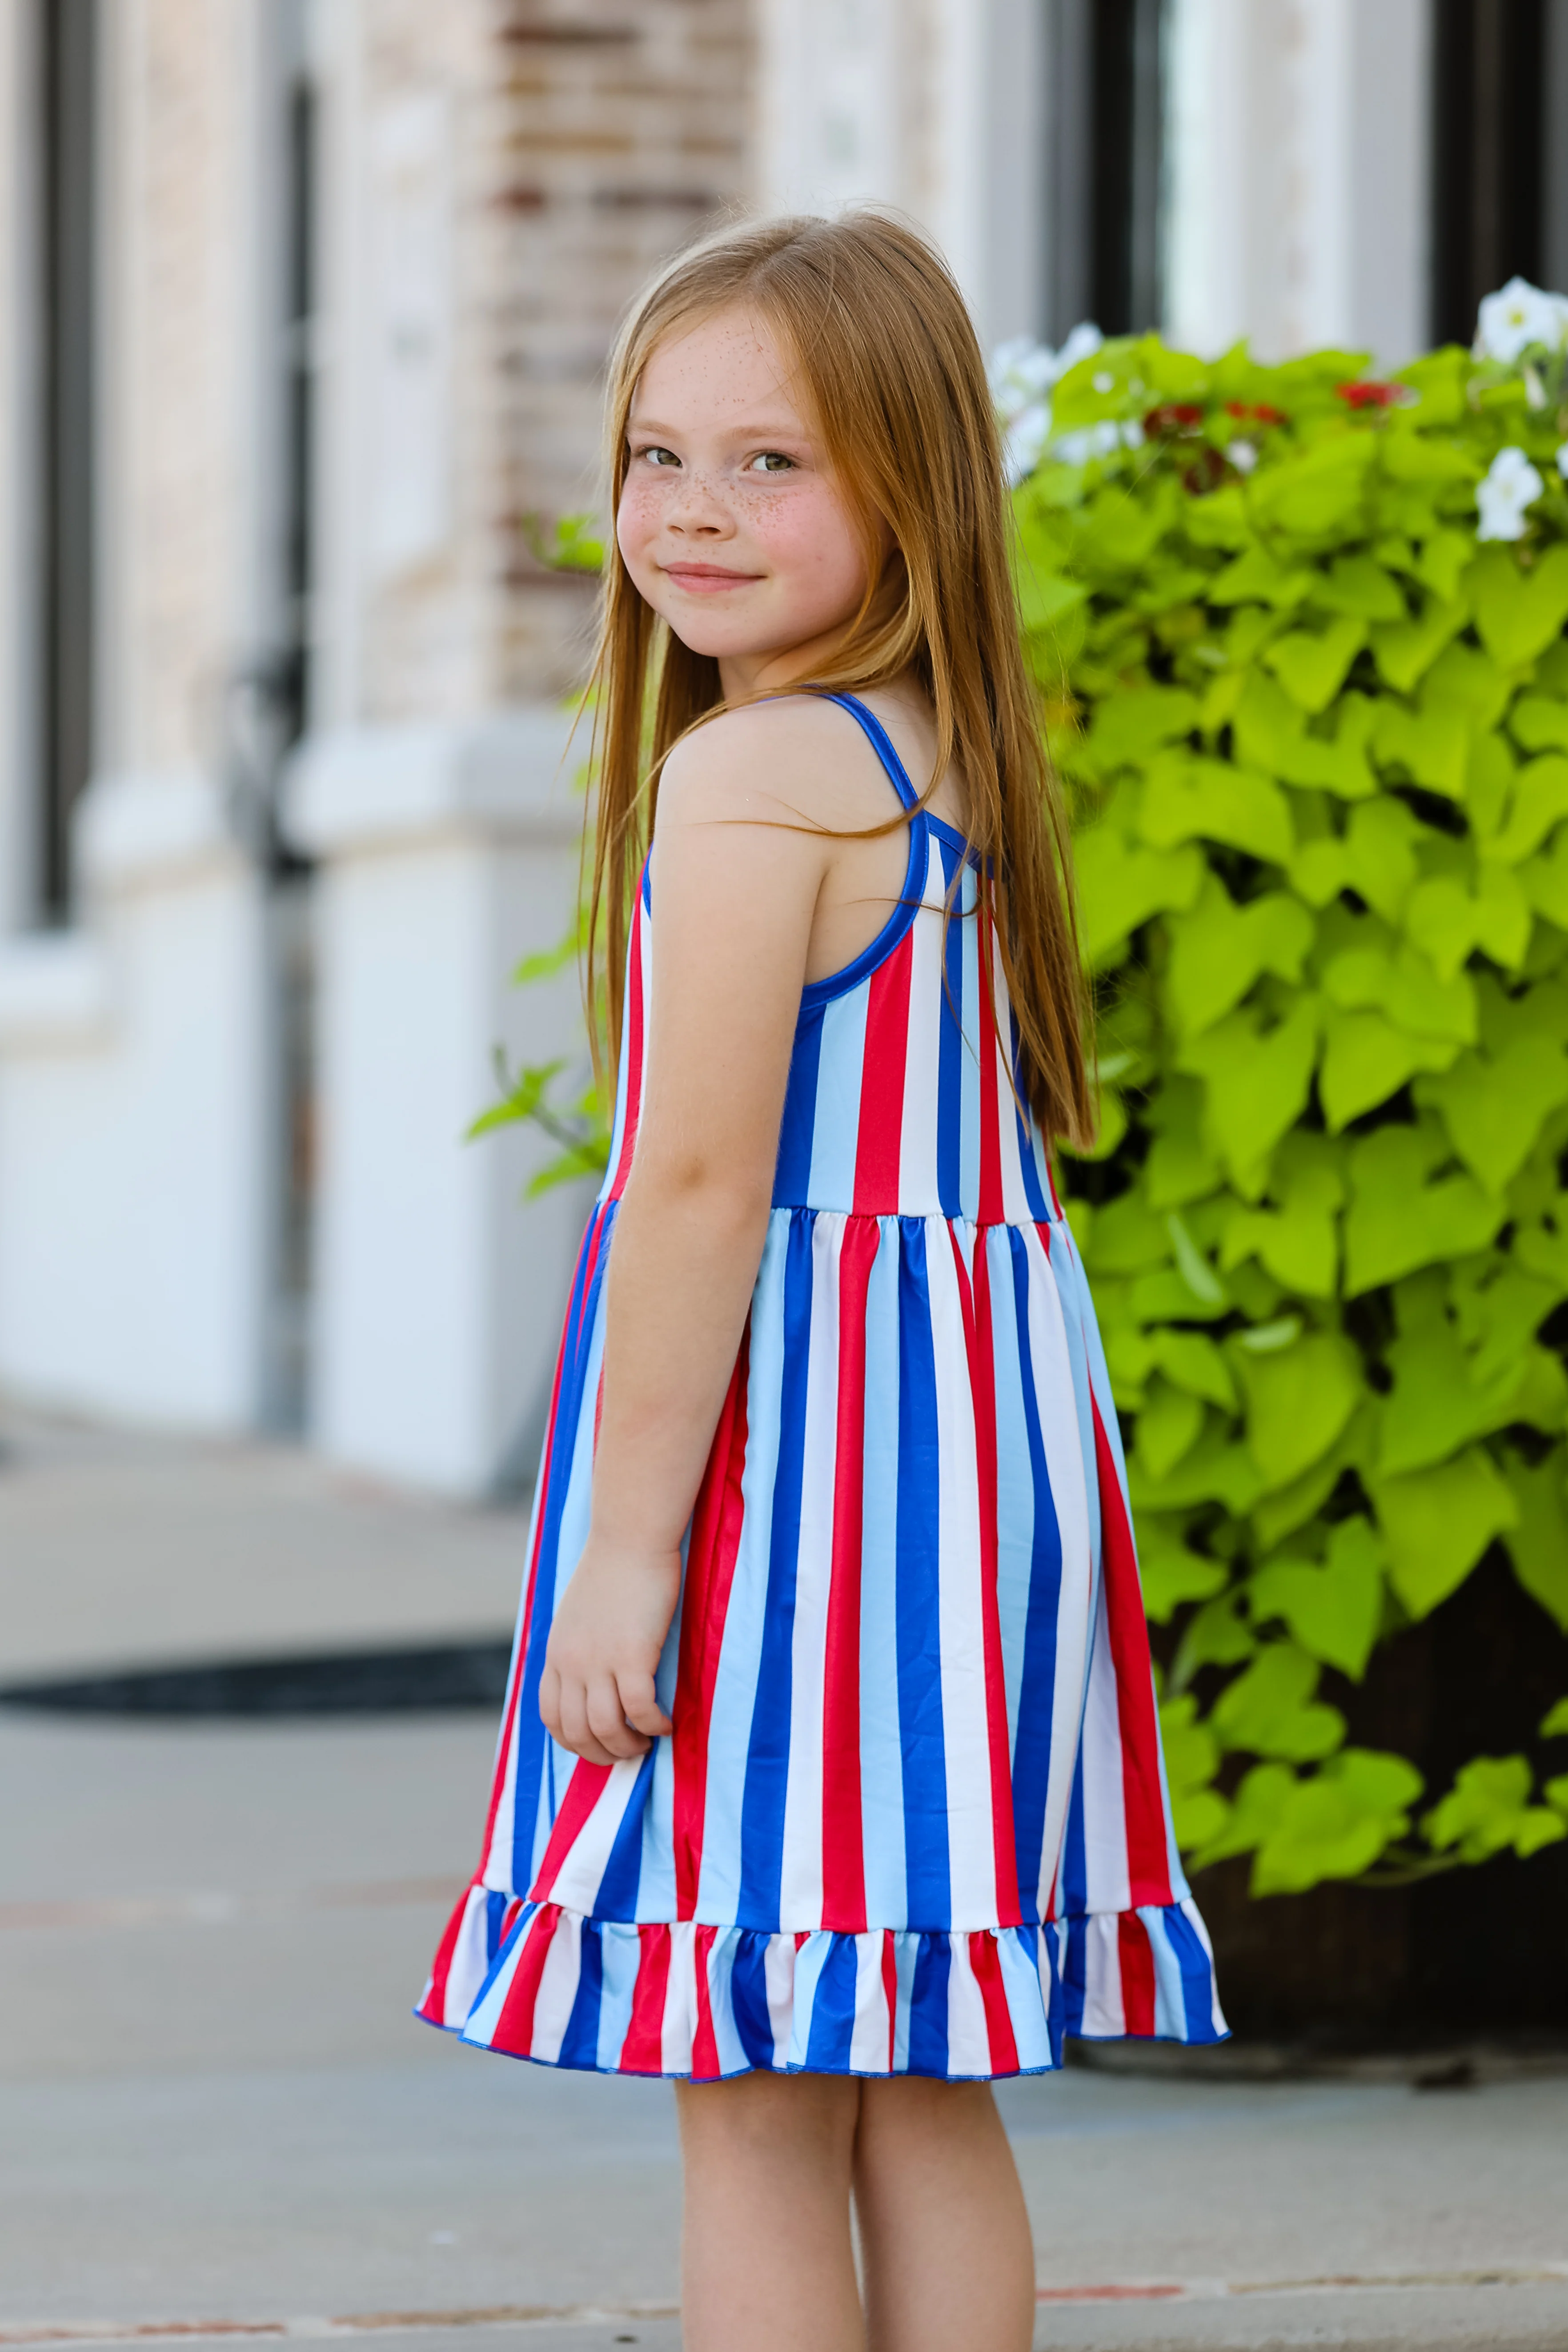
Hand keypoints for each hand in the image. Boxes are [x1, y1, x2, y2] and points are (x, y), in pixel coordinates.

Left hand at [539, 1535, 679, 1764]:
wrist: (630, 1537)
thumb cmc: (612, 1570)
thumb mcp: (577, 1615)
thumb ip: (577, 1649)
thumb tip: (591, 1681)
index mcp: (555, 1654)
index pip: (551, 1718)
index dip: (574, 1742)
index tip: (598, 1744)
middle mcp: (571, 1663)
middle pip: (576, 1731)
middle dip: (602, 1753)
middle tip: (628, 1752)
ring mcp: (599, 1661)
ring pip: (606, 1727)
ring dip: (628, 1746)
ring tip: (647, 1742)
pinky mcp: (633, 1655)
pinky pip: (640, 1709)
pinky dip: (653, 1724)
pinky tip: (666, 1723)